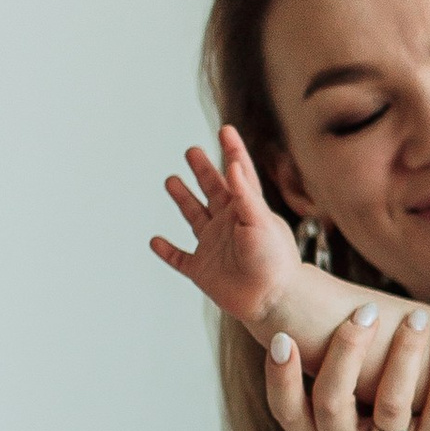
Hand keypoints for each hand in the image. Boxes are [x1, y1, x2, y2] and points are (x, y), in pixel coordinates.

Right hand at [152, 125, 303, 330]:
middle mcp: (229, 224)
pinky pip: (180, 258)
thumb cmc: (274, 261)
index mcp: (246, 209)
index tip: (225, 129)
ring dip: (183, 199)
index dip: (232, 151)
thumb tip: (233, 164)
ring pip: (194, 217)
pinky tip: (155, 241)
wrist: (273, 300)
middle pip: (213, 190)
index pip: (238, 173)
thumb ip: (245, 194)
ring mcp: (214, 246)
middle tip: (191, 151)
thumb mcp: (261, 221)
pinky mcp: (202, 270)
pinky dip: (167, 251)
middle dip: (202, 170)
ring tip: (171, 180)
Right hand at [263, 301, 429, 430]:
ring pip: (391, 402)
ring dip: (403, 352)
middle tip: (364, 310)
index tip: (282, 338)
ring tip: (416, 318)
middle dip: (346, 349)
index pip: (287, 413)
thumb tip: (305, 312)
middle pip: (333, 402)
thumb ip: (328, 382)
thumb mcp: (341, 424)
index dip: (280, 378)